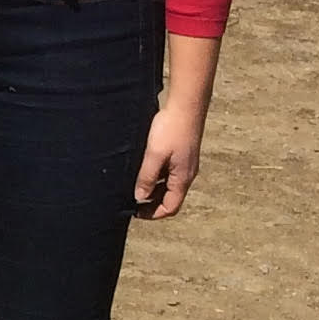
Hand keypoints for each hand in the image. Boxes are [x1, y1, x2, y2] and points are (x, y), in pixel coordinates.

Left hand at [135, 33, 219, 219]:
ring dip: (153, 188)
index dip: (153, 213)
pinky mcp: (182, 153)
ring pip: (168, 184)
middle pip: (170, 197)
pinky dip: (157, 175)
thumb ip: (147, 177)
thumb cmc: (171, 129)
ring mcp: (185, 163)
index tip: (136, 212)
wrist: (186, 106)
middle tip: (132, 201)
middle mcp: (186, 174)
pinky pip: (169, 172)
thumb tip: (139, 197)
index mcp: (182, 179)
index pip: (170, 207)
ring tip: (134, 185)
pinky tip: (143, 167)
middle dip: (152, 203)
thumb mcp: (154, 155)